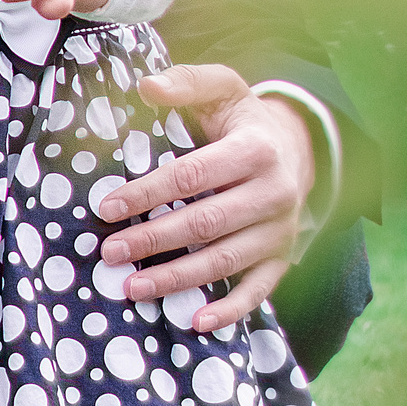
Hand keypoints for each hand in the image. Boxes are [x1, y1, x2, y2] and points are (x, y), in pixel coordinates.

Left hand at [93, 64, 314, 334]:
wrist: (298, 148)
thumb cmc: (242, 119)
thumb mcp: (222, 88)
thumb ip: (185, 83)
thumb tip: (145, 86)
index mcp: (256, 149)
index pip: (193, 175)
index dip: (148, 192)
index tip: (107, 207)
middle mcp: (275, 193)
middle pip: (205, 223)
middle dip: (154, 240)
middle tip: (110, 252)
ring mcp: (281, 230)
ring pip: (225, 261)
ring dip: (176, 278)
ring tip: (132, 287)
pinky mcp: (282, 258)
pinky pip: (258, 291)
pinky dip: (229, 310)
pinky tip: (194, 322)